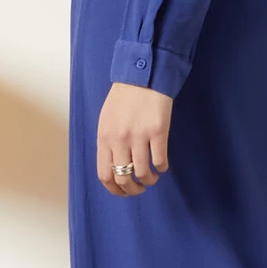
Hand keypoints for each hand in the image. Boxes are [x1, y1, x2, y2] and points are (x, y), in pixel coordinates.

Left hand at [98, 80, 170, 194]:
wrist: (142, 75)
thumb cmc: (123, 97)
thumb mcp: (106, 119)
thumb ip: (107, 142)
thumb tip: (113, 167)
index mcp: (104, 137)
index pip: (104, 175)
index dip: (115, 190)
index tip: (124, 192)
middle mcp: (119, 139)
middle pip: (123, 178)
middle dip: (133, 190)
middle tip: (140, 189)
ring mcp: (139, 136)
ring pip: (143, 173)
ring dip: (149, 180)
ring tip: (152, 177)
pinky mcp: (158, 132)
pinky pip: (160, 160)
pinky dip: (162, 168)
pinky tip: (162, 165)